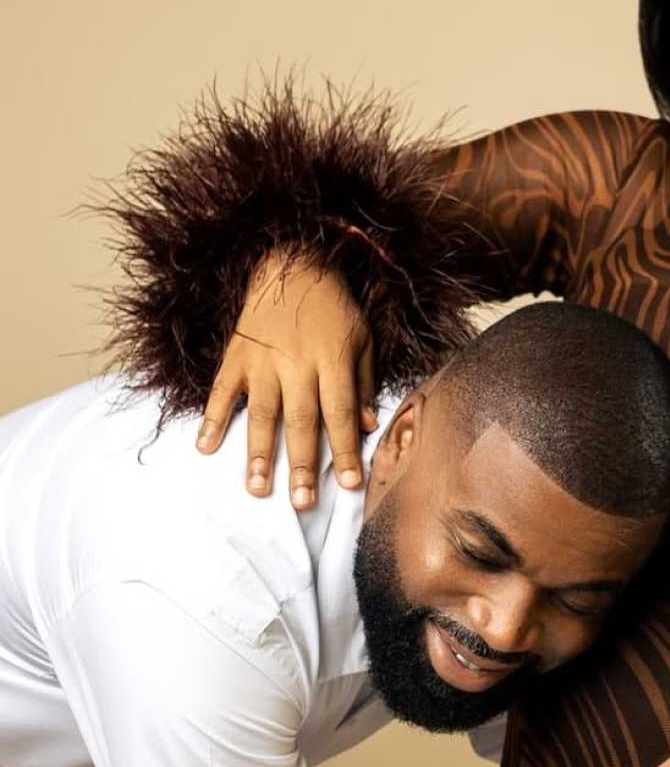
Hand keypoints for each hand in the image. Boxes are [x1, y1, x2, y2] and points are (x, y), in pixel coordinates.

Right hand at [194, 250, 376, 507]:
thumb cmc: (334, 307)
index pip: (340, 414)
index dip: (345, 451)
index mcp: (332, 361)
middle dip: (302, 465)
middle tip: (301, 503)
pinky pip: (221, 391)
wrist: (291, 264)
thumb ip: (364, 383)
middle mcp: (297, 365)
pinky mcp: (236, 355)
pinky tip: (205, 447)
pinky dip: (212, 418)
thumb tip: (366, 426)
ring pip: (261, 413)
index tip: (350, 484)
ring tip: (256, 489)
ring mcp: (262, 361)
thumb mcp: (362, 338)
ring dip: (258, 453)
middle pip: (301, 422)